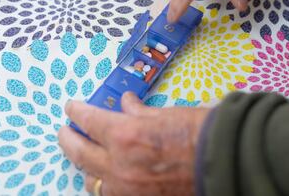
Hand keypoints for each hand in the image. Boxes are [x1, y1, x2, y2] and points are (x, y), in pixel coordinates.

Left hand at [58, 92, 209, 194]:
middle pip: (79, 151)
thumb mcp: (167, 114)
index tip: (72, 106)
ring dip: (83, 163)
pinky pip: (109, 193)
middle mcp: (119, 164)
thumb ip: (139, 111)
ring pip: (90, 178)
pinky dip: (103, 182)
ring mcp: (127, 188)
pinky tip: (104, 174)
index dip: (77, 111)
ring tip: (83, 154)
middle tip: (64, 130)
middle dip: (68, 137)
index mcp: (126, 135)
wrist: (224, 161)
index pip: (90, 120)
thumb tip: (125, 102)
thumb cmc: (199, 131)